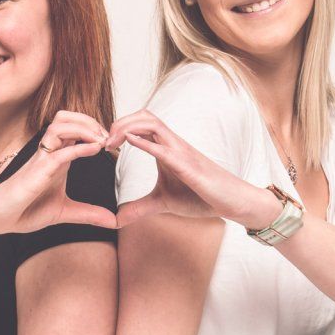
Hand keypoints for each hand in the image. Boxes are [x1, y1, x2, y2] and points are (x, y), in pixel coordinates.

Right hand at [0, 110, 116, 235]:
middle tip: (108, 136)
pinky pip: (58, 152)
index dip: (94, 127)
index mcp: (56, 158)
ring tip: (102, 139)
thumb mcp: (64, 212)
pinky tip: (95, 149)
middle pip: (66, 118)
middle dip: (90, 120)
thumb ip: (88, 214)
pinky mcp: (36, 171)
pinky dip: (79, 148)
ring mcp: (41, 160)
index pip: (74, 128)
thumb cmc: (24, 211)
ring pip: (60, 126)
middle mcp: (49, 153)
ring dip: (84, 128)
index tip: (112, 142)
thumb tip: (113, 222)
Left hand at [104, 110, 279, 230]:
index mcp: (166, 149)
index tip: (103, 145)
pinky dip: (145, 142)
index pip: (141, 124)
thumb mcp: (163, 203)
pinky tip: (130, 142)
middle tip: (103, 142)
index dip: (119, 127)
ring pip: (153, 124)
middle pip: (144, 116)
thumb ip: (140, 207)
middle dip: (120, 122)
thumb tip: (117, 219)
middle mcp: (173, 144)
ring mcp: (181, 152)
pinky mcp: (188, 166)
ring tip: (111, 142)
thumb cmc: (202, 196)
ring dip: (128, 127)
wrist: (232, 201)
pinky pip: (165, 148)